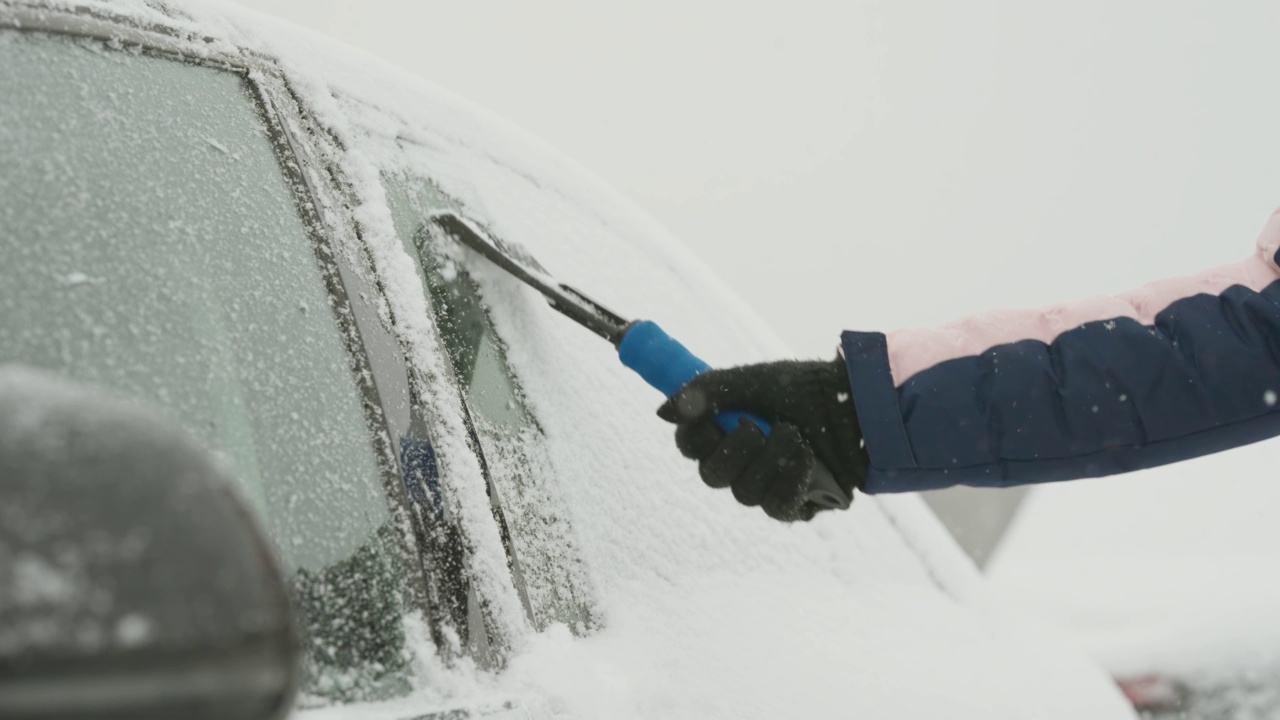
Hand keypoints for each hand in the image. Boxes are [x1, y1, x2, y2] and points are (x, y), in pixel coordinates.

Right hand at [657, 358, 867, 521]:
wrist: (860, 403)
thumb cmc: (804, 389)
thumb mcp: (751, 381)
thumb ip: (705, 391)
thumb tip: (662, 411)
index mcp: (723, 431)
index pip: (690, 445)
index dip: (697, 437)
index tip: (714, 419)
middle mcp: (739, 464)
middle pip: (711, 476)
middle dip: (736, 450)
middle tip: (757, 426)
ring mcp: (765, 487)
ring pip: (745, 492)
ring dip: (772, 458)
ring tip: (796, 433)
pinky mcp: (793, 506)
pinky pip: (777, 506)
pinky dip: (792, 478)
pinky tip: (808, 458)